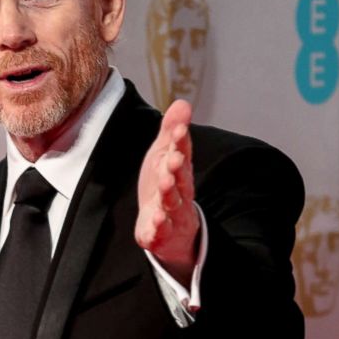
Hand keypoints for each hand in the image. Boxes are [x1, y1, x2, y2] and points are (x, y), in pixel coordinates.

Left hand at [136, 99, 199, 285]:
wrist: (170, 230)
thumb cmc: (164, 186)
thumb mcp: (164, 156)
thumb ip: (171, 132)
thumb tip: (182, 103)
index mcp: (178, 172)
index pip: (182, 155)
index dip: (181, 143)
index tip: (179, 130)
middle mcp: (179, 193)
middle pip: (180, 180)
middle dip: (177, 169)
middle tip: (173, 159)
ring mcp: (172, 215)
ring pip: (172, 204)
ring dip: (169, 195)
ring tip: (165, 184)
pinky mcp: (160, 235)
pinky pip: (160, 232)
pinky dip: (159, 227)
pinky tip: (156, 221)